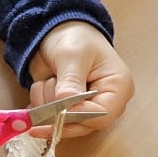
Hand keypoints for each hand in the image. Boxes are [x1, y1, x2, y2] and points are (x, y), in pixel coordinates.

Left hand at [29, 22, 133, 138]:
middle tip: (40, 98)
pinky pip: (51, 120)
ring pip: (64, 124)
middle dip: (58, 113)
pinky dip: (40, 106)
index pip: (102, 114)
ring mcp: (85, 108)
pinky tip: (41, 86)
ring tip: (46, 80)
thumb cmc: (75, 37)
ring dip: (46, 105)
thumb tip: (66, 103)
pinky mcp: (68, 110)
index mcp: (117, 87)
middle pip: (83, 125)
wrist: (57, 31)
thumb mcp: (73, 54)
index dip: (78, 114)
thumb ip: (71, 80)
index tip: (57, 106)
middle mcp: (105, 102)